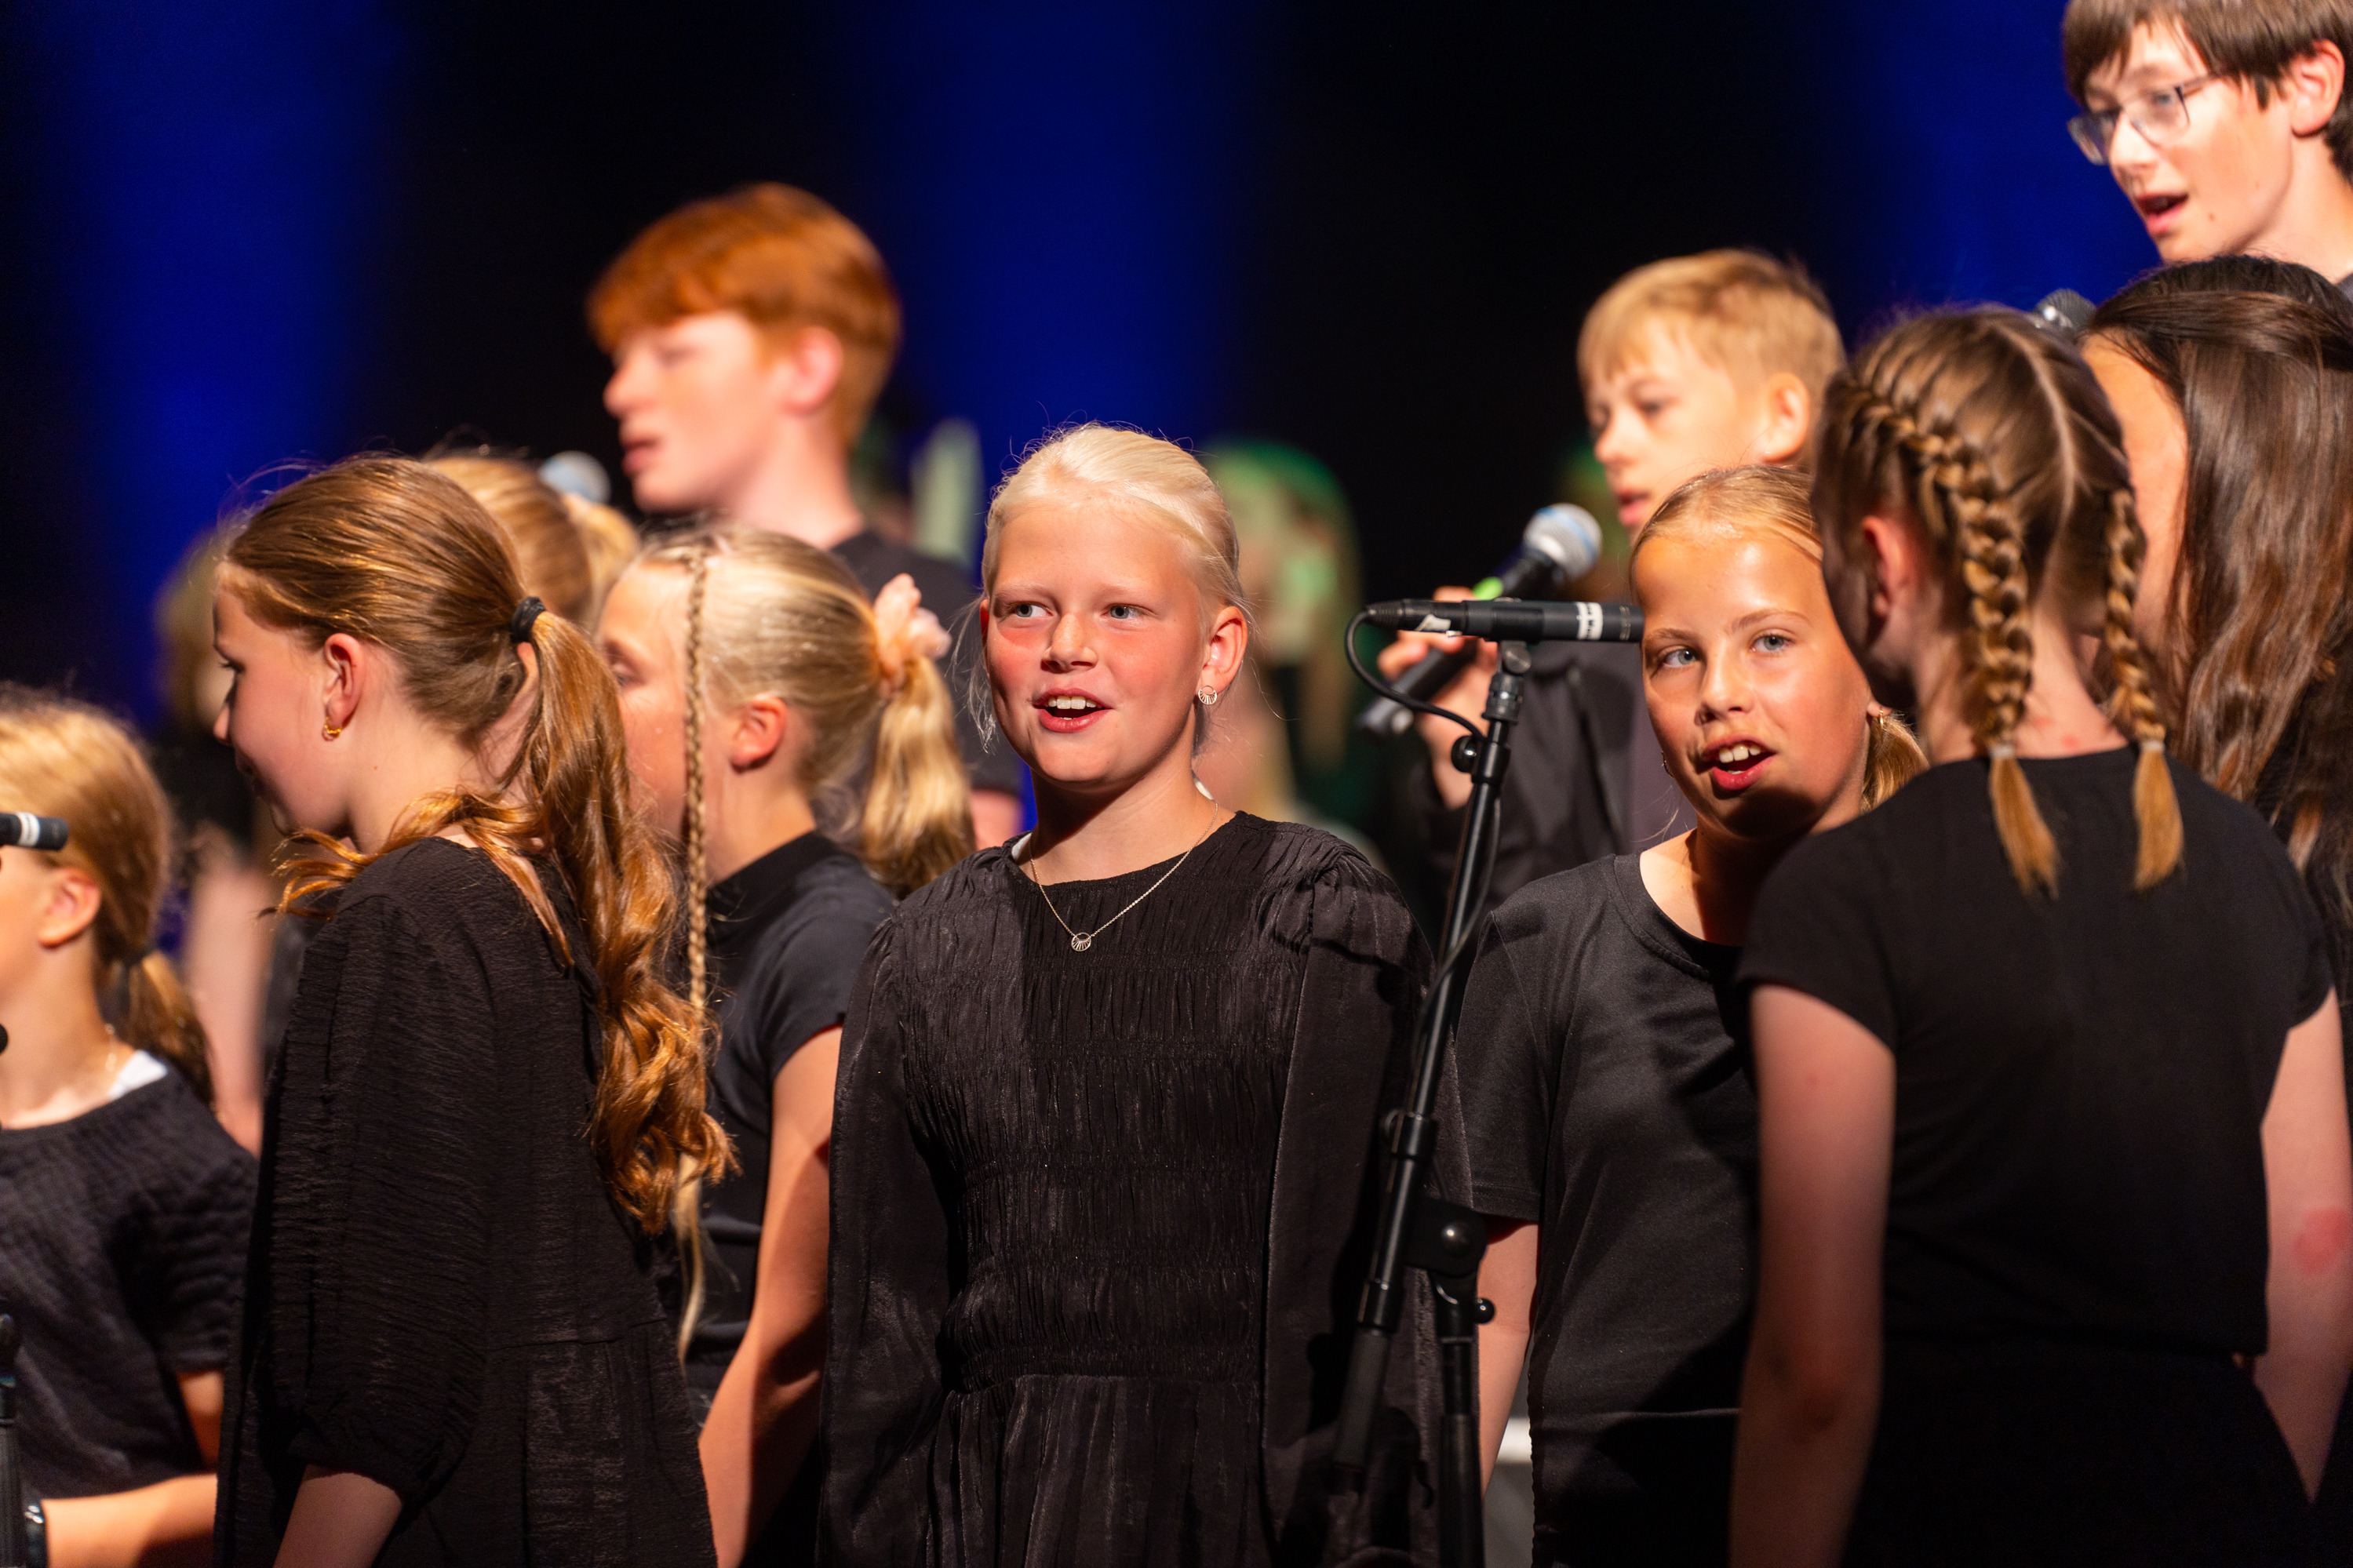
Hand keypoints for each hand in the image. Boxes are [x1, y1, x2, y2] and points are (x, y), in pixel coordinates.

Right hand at [1374, 586, 1495, 809]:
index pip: (1448, 609)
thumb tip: (1493, 639)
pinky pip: (1391, 666)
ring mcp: (1418, 666)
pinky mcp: (1406, 685)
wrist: (1470, 738)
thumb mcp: (1492, 675)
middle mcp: (1434, 649)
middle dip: (1437, 621)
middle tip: (1457, 638)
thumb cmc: (1477, 704)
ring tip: (1436, 646)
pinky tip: (1415, 656)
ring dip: (1419, 637)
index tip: (1466, 602)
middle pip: (1423, 620)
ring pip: (1405, 638)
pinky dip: (1399, 657)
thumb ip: (1493, 656)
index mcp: (1456, 640)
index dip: (1453, 600)